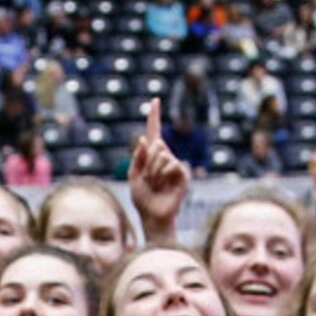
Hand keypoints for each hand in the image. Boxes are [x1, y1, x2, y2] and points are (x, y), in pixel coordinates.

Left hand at [128, 98, 188, 238]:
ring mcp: (175, 165)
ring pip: (163, 154)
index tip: (155, 100)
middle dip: (148, 162)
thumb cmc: (142, 198)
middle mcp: (165, 157)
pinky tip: (165, 186)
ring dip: (154, 171)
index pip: (154, 132)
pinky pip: (172, 164)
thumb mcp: (133, 176)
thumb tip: (144, 139)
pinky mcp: (183, 174)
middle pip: (157, 144)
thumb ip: (137, 157)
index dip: (154, 116)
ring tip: (156, 185)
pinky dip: (164, 175)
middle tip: (149, 179)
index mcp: (151, 156)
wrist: (152, 215)